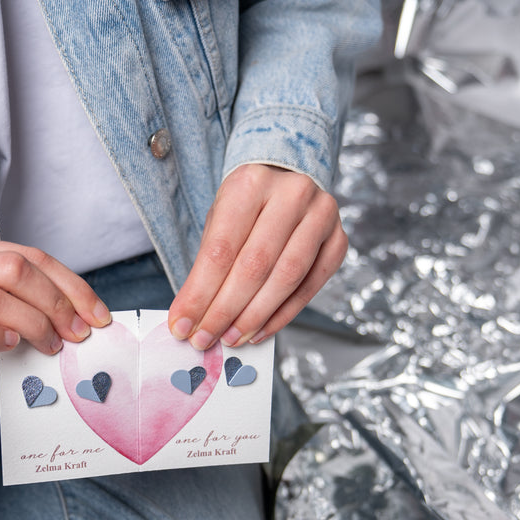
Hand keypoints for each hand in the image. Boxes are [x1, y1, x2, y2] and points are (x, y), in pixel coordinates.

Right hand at [0, 235, 110, 417]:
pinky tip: (10, 348)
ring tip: (49, 346)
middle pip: (12, 270)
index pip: (26, 255)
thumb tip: (81, 317)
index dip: (70, 284)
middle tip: (76, 334)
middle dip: (56, 302)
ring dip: (33, 324)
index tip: (97, 315)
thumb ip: (23, 304)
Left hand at [169, 163, 346, 349]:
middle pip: (255, 266)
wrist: (288, 180)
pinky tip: (259, 331)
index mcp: (251, 183)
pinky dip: (282, 315)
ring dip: (254, 317)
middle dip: (225, 310)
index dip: (200, 294)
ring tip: (230, 338)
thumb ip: (207, 266)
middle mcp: (292, 194)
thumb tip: (190, 318)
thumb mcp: (219, 221)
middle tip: (204, 339)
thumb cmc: (247, 207)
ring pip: (286, 278)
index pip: (221, 249)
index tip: (181, 325)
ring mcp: (321, 216)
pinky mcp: (338, 241)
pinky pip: (310, 287)